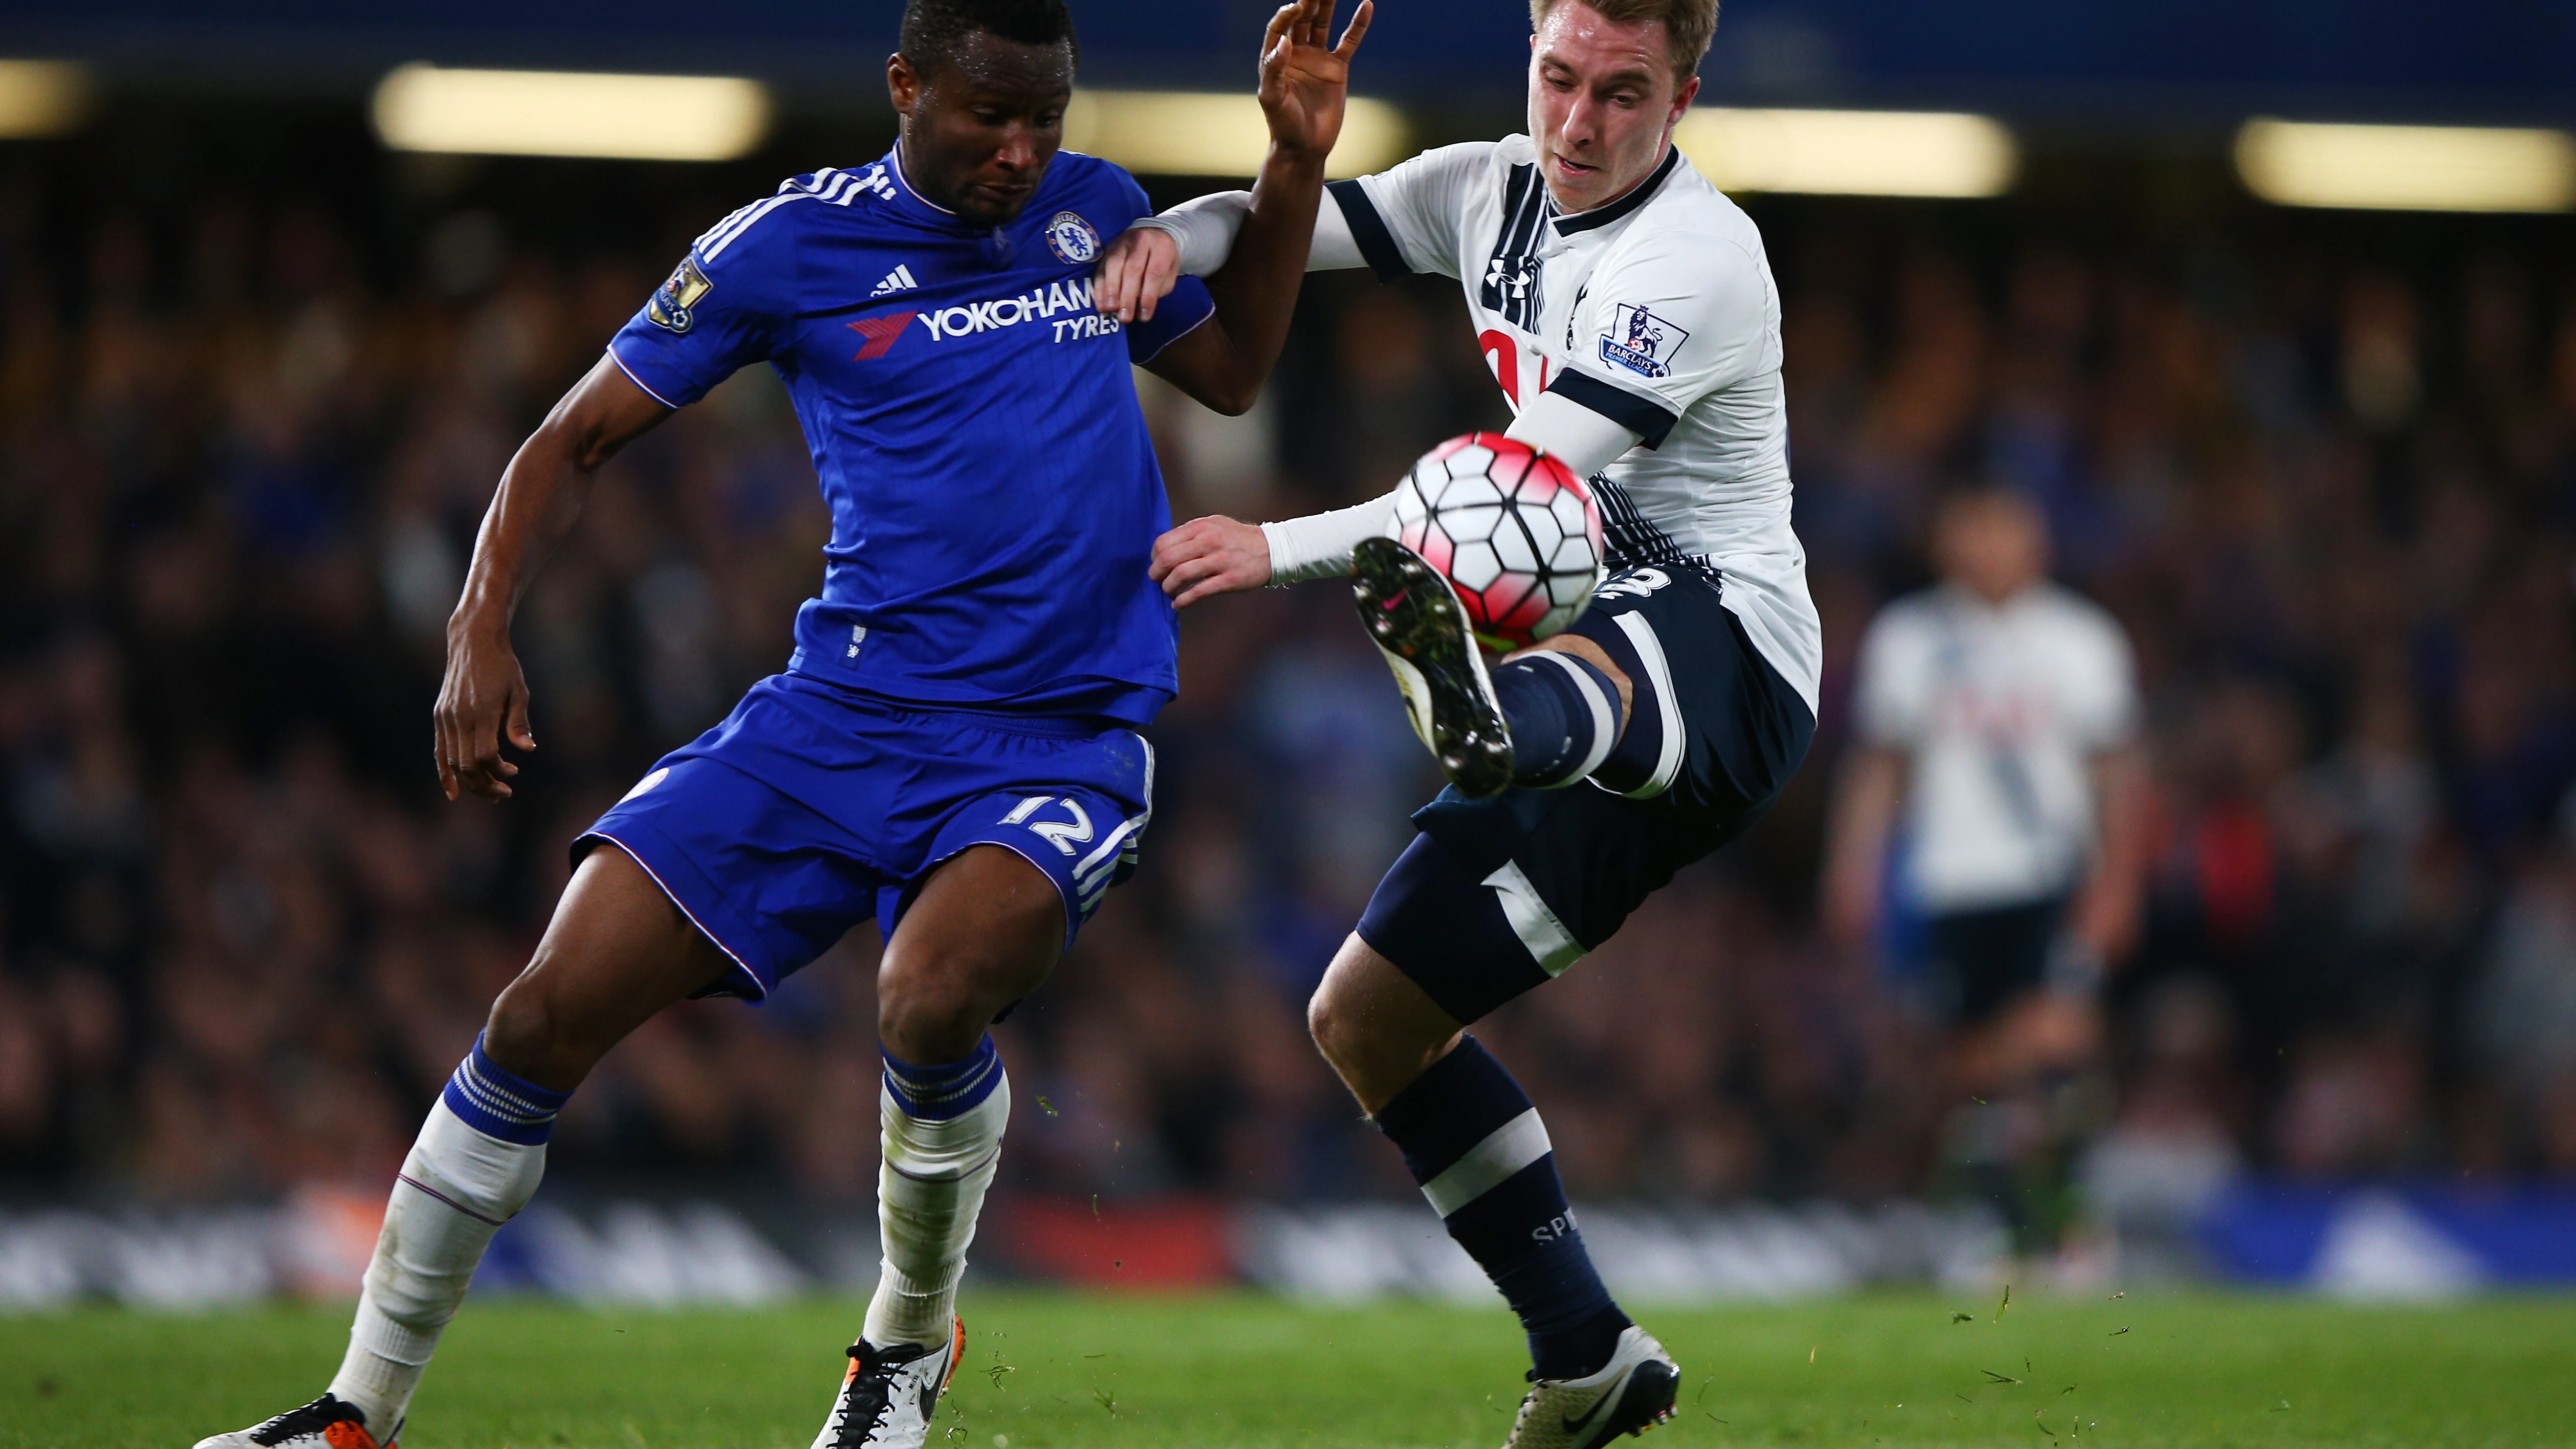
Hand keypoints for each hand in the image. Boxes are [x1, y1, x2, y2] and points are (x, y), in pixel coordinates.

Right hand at [436, 613, 534, 800]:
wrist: (473, 642)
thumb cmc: (503, 666)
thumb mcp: (519, 690)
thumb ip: (520, 722)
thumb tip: (528, 750)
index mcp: (482, 711)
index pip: (485, 755)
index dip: (498, 771)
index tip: (514, 772)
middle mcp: (460, 717)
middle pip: (467, 764)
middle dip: (485, 784)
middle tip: (504, 793)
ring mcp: (446, 717)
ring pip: (452, 762)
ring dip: (470, 782)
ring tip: (488, 792)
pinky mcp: (439, 715)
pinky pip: (439, 751)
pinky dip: (445, 773)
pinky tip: (453, 791)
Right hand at [1097, 224, 1180, 324]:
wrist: (1151, 236)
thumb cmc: (1162, 260)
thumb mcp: (1169, 274)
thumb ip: (1158, 289)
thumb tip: (1140, 307)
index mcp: (1161, 245)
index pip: (1154, 272)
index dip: (1148, 296)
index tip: (1144, 316)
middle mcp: (1140, 239)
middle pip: (1132, 268)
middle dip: (1127, 295)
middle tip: (1125, 316)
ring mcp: (1121, 242)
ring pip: (1113, 265)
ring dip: (1111, 290)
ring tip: (1110, 309)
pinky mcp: (1107, 250)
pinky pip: (1101, 268)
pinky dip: (1100, 287)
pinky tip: (1101, 303)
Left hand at [1151, 516, 1272, 606]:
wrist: (1272, 550)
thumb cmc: (1239, 538)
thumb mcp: (1215, 525)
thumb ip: (1191, 533)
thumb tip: (1165, 548)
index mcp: (1201, 527)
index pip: (1164, 542)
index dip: (1154, 557)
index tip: (1157, 566)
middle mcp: (1208, 541)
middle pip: (1168, 559)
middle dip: (1156, 574)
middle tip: (1157, 581)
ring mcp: (1219, 561)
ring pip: (1180, 575)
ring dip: (1168, 588)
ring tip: (1169, 593)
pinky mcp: (1228, 580)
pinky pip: (1198, 591)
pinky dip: (1183, 600)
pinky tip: (1178, 604)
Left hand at [1257, 0, 1372, 160]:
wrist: (1305, 147)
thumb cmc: (1283, 124)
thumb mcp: (1272, 98)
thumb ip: (1274, 69)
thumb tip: (1285, 42)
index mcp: (1275, 58)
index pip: (1280, 28)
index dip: (1286, 15)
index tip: (1295, 7)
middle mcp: (1296, 53)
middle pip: (1302, 19)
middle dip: (1308, 1)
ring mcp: (1317, 58)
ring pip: (1323, 24)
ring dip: (1327, 4)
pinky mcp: (1337, 68)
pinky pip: (1349, 42)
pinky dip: (1358, 25)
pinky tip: (1366, 6)